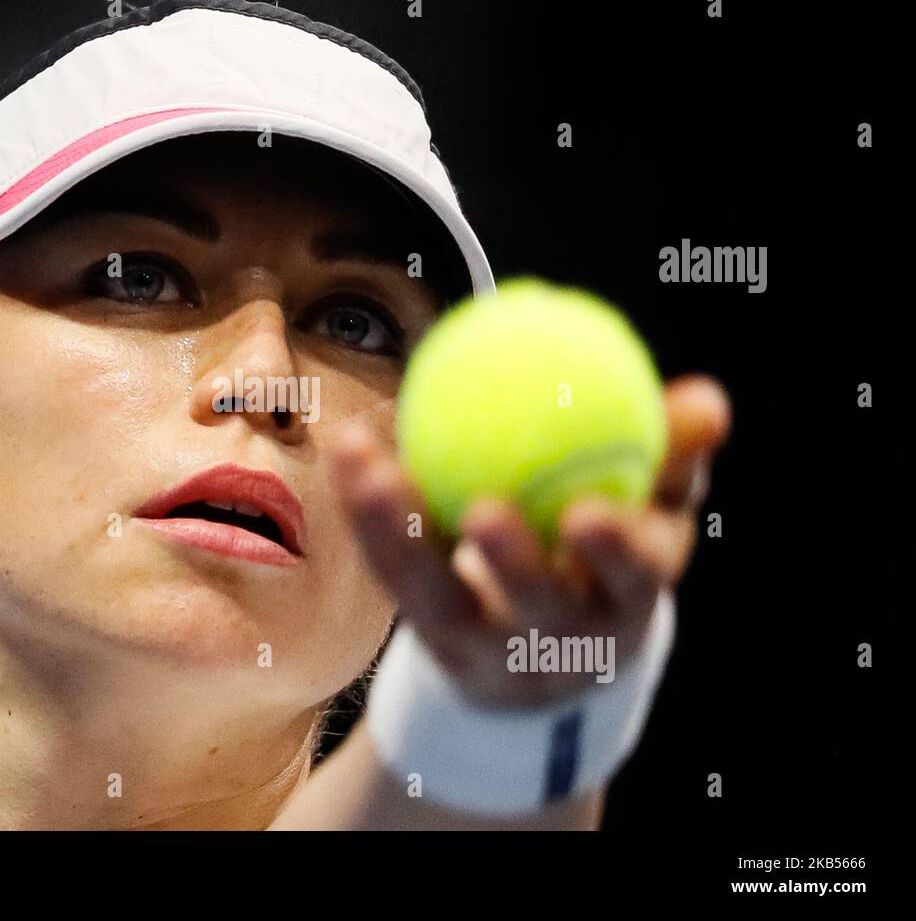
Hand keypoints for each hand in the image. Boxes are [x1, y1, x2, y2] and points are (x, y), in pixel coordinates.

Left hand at [332, 373, 731, 707]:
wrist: (546, 661)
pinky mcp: (428, 635)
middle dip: (515, 569)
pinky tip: (352, 447)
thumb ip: (674, 458)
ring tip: (372, 468)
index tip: (589, 512)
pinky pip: (393, 573)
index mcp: (624, 606)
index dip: (616, 554)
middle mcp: (557, 639)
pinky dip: (367, 514)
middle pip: (535, 609)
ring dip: (400, 534)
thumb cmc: (608, 560)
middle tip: (485, 510)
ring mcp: (486, 646)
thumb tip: (706, 398)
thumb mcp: (652, 513)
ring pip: (438, 598)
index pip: (634, 581)